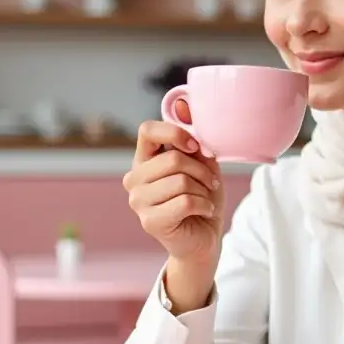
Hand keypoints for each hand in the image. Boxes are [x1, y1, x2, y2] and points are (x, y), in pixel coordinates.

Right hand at [123, 102, 225, 264]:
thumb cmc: (201, 199)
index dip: (176, 133)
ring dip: (204, 191)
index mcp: (143, 160)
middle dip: (202, 170)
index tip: (196, 147)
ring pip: (181, 181)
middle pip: (173, 159)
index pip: (147, 130)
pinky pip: (185, 202)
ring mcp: (138, 201)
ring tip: (204, 199)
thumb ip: (193, 138)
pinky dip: (204, 206)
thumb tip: (184, 103)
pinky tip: (203, 212)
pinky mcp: (150, 221)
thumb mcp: (202, 163)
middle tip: (210, 183)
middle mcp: (134, 179)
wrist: (203, 240)